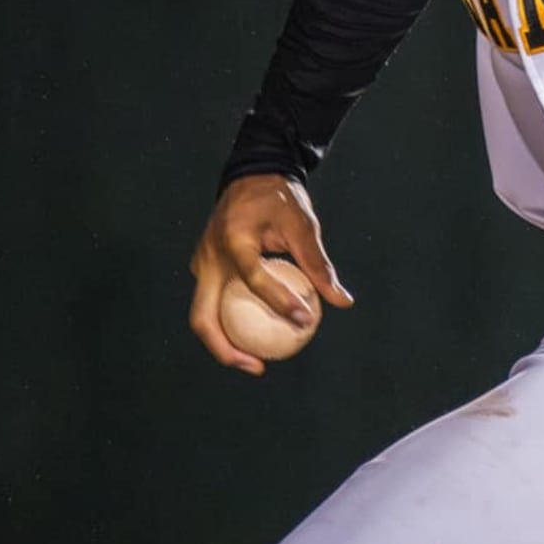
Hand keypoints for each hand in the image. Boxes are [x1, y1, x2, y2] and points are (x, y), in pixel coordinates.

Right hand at [188, 173, 353, 375]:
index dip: (279, 303)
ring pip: (203, 317)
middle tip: (260, 367)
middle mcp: (208, 256)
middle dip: (228, 349)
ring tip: (257, 363)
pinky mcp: (205, 271)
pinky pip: (213, 306)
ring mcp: (201, 265)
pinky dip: (229, 326)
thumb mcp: (304, 224)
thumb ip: (319, 264)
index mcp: (233, 238)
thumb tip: (342, 301)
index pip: (254, 278)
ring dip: (225, 345)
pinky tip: (256, 340)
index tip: (305, 320)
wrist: (250, 176)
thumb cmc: (280, 199)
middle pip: (204, 317)